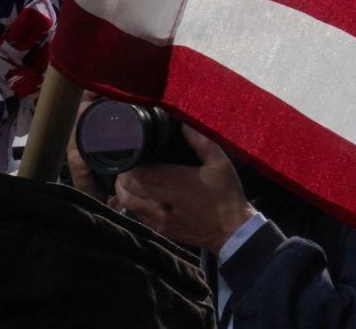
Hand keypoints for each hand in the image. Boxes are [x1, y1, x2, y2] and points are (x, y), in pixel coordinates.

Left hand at [111, 124, 255, 251]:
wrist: (232, 230)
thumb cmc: (226, 194)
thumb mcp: (220, 163)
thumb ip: (201, 142)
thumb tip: (184, 124)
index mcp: (177, 182)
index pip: (138, 174)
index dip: (130, 164)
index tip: (132, 154)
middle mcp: (164, 202)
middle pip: (129, 188)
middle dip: (123, 176)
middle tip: (127, 165)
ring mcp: (161, 219)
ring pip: (129, 204)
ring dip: (124, 191)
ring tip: (127, 180)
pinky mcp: (163, 231)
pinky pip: (139, 217)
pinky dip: (134, 205)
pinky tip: (141, 197)